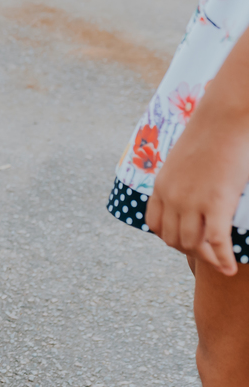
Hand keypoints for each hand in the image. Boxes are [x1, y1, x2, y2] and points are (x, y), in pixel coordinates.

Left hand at [146, 101, 248, 275]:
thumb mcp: (184, 159)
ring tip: (222, 265)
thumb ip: (182, 177)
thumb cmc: (211, 133)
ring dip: (207, 259)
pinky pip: (216, 242)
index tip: (186, 241)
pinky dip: (223, 259)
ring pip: (192, 245)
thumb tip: (192, 184)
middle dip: (190, 251)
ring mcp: (192, 201)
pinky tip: (231, 268)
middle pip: (172, 239)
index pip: (155, 224)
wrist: (224, 118)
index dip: (169, 237)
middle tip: (209, 256)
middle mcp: (171, 197)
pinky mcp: (216, 202)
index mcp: (161, 186)